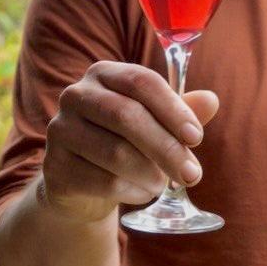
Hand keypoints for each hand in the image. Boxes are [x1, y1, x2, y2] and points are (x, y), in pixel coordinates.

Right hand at [40, 61, 218, 223]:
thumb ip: (182, 111)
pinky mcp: (55, 166)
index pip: (141, 81)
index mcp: (104, 74)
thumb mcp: (156, 124)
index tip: (197, 138)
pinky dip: (131, 190)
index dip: (172, 109)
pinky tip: (139, 192)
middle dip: (166, 148)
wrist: (82, 184)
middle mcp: (76, 95)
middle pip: (127, 116)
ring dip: (150, 173)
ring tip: (163, 183)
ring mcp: (60, 130)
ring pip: (116, 152)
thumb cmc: (126, 142)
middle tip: (192, 174)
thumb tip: (211, 100)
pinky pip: (103, 181)